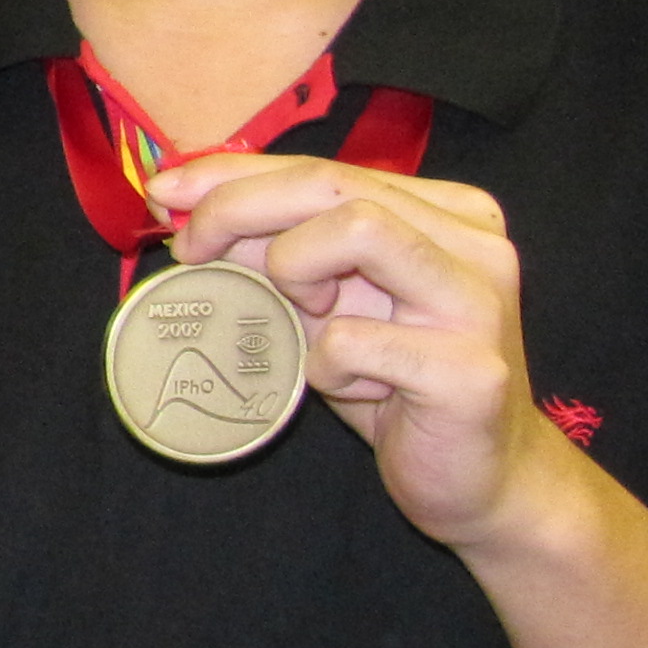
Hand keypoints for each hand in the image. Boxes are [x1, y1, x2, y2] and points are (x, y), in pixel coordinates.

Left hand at [157, 148, 581, 552]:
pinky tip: (353, 389)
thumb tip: (189, 210)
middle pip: (334, 184)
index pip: (327, 167)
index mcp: (448, 214)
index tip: (166, 192)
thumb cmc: (397, 387)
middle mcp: (476, 243)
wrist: (481, 480)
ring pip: (355, 229)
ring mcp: (479, 302)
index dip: (236, 173)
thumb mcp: (330, 306)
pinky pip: (353, 340)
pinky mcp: (470, 371)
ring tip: (304, 319)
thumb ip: (281, 252)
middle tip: (190, 249)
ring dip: (295, 272)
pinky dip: (324, 366)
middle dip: (238, 206)